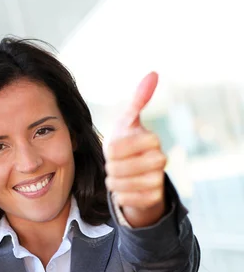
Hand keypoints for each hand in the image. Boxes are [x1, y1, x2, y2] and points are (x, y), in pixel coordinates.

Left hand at [103, 72, 166, 227]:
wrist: (134, 176)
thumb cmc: (127, 145)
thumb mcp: (127, 122)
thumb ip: (138, 99)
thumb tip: (154, 73)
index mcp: (152, 140)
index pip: (123, 146)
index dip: (114, 149)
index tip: (112, 149)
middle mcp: (161, 160)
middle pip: (121, 167)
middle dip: (111, 167)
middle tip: (113, 165)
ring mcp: (159, 180)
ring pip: (124, 184)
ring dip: (113, 181)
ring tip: (116, 176)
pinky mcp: (154, 199)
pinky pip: (127, 199)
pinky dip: (119, 195)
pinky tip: (122, 189)